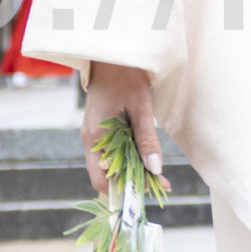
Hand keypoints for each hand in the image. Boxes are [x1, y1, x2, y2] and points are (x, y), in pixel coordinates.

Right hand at [81, 61, 161, 197]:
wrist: (112, 58)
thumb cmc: (127, 79)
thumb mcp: (142, 109)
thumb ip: (147, 140)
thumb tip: (155, 169)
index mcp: (96, 137)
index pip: (101, 178)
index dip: (122, 190)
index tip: (147, 193)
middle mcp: (90, 140)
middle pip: (106, 174)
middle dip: (131, 183)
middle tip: (160, 185)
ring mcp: (93, 135)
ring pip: (110, 163)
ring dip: (132, 171)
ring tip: (158, 176)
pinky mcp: (99, 130)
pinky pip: (111, 151)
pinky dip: (128, 158)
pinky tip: (146, 159)